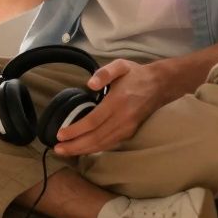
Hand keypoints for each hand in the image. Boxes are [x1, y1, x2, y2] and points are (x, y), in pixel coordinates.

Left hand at [51, 59, 167, 156]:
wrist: (159, 85)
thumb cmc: (135, 74)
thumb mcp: (120, 65)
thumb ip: (104, 72)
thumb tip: (89, 84)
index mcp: (117, 102)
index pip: (93, 122)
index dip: (75, 130)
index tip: (60, 134)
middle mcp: (123, 118)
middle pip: (96, 137)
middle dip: (75, 146)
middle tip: (58, 149)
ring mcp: (127, 128)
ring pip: (103, 144)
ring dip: (83, 150)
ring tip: (66, 151)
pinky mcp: (130, 133)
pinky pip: (110, 144)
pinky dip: (95, 149)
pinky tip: (84, 150)